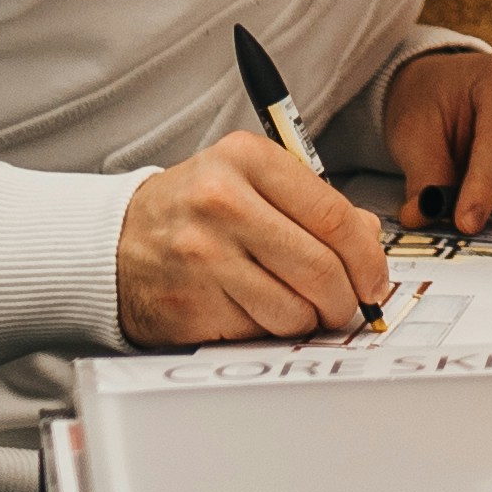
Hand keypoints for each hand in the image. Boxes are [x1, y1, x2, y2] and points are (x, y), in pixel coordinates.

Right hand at [116, 128, 392, 347]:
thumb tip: (371, 240)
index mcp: (247, 159)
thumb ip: (315, 203)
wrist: (116, 243)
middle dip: (346, 299)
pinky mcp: (189, 304)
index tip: (375, 279)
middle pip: (322, 268)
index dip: (368, 258)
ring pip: (295, 309)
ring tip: (296, 307)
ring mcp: (202, 255)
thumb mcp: (252, 181)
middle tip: (346, 305)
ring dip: (309, 320)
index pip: (335, 217)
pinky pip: (259, 332)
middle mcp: (223, 202)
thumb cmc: (196, 211)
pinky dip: (270, 331)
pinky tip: (254, 311)